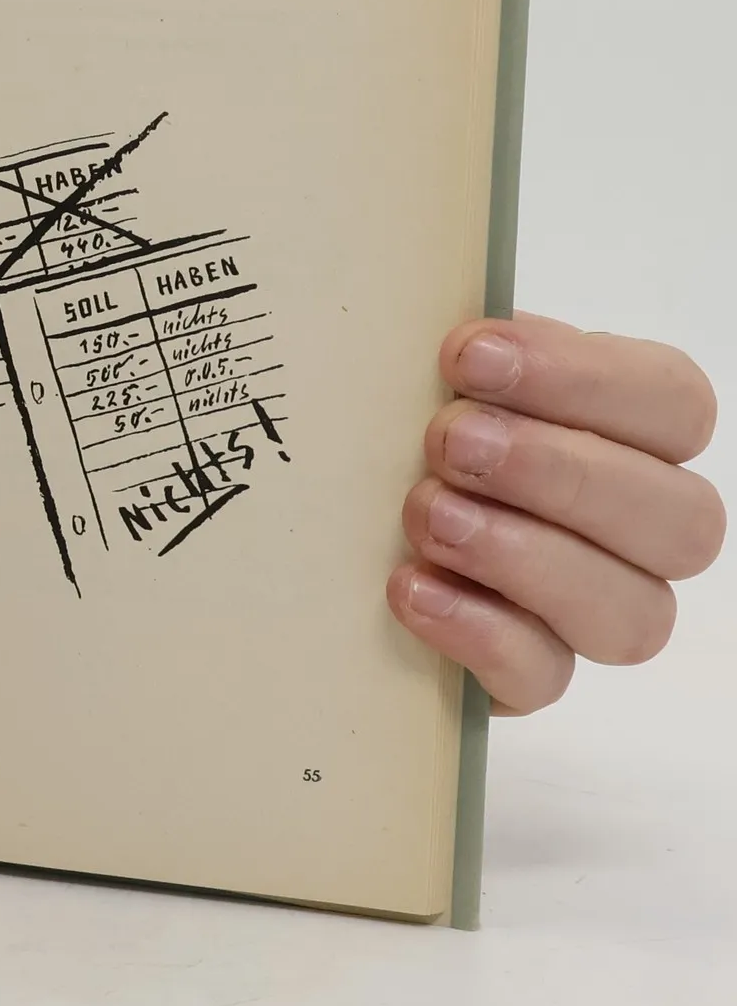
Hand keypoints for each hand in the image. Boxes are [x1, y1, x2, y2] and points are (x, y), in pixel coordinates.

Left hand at [388, 312, 722, 713]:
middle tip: (449, 439)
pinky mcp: (524, 676)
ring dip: (525, 556)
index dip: (583, 379)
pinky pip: (542, 677)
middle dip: (559, 472)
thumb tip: (458, 328)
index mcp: (629, 431)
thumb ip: (463, 348)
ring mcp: (589, 612)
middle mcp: (636, 530)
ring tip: (426, 513)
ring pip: (632, 614)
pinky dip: (478, 631)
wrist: (325, 530)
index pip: (673, 403)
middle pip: (680, 518)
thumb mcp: (421, 370)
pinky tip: (410, 586)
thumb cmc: (396, 425)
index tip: (469, 354)